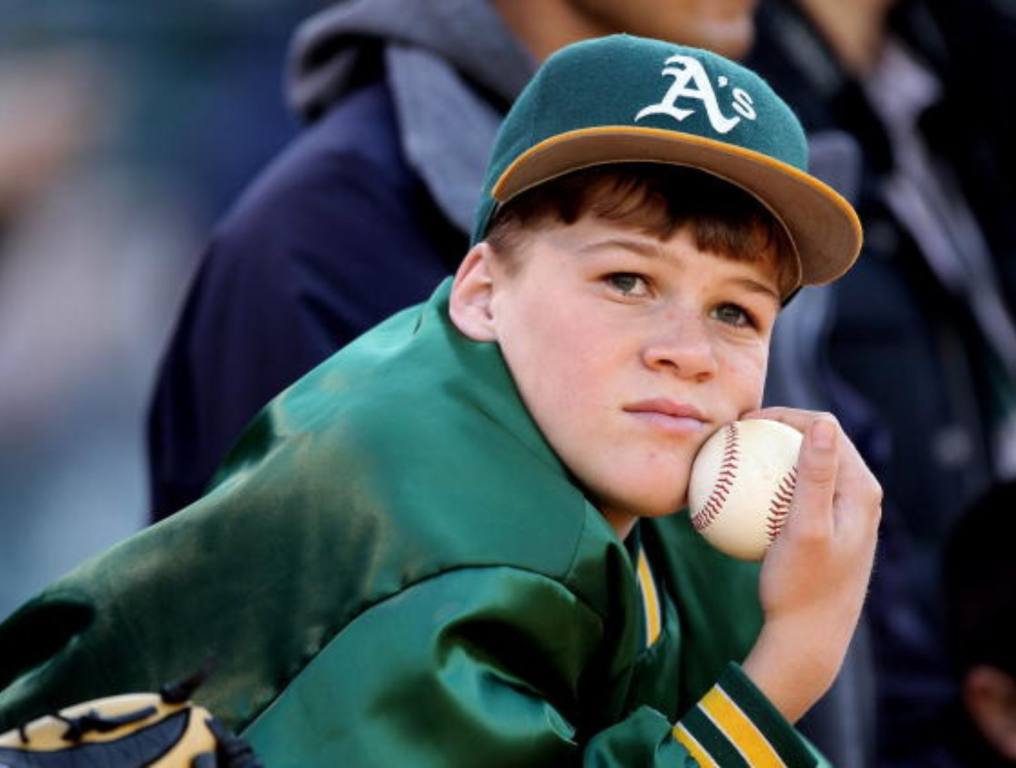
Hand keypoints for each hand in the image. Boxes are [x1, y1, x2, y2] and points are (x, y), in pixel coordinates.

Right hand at [739, 407, 880, 722]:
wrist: (809, 640)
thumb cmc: (803, 587)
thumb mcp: (806, 529)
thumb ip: (816, 475)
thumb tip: (821, 422)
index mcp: (862, 488)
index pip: (824, 427)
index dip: (783, 415)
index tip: (742, 425)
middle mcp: (859, 495)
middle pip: (814, 443)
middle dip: (773, 431)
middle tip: (731, 437)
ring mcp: (843, 513)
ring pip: (803, 467)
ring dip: (768, 456)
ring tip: (729, 457)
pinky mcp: (825, 529)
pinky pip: (794, 493)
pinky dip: (767, 486)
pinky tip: (734, 496)